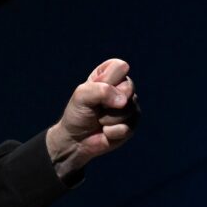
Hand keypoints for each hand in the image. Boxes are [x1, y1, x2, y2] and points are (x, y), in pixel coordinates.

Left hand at [46, 58, 139, 180]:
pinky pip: (126, 128)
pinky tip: (105, 131)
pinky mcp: (132, 125)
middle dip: (108, 102)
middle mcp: (123, 87)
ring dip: (108, 119)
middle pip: (128, 88)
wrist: (75, 140)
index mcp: (110, 74)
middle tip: (97, 108)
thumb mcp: (81, 96)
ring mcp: (130, 106)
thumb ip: (101, 90)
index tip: (95, 88)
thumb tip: (123, 101)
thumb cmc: (77, 113)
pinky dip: (111, 132)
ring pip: (128, 109)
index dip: (107, 80)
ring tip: (99, 120)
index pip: (120, 66)